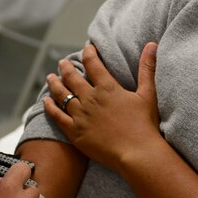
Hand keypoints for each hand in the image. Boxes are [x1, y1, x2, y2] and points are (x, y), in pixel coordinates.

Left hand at [42, 42, 163, 174]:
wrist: (137, 153)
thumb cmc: (145, 125)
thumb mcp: (148, 93)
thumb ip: (147, 68)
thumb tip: (152, 44)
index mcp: (107, 88)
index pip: (93, 64)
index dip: (88, 54)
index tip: (86, 49)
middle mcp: (90, 99)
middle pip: (72, 77)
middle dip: (66, 67)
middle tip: (62, 62)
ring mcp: (80, 116)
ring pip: (61, 95)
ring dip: (54, 84)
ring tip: (50, 77)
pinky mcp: (75, 132)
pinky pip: (57, 116)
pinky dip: (50, 107)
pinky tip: (45, 101)